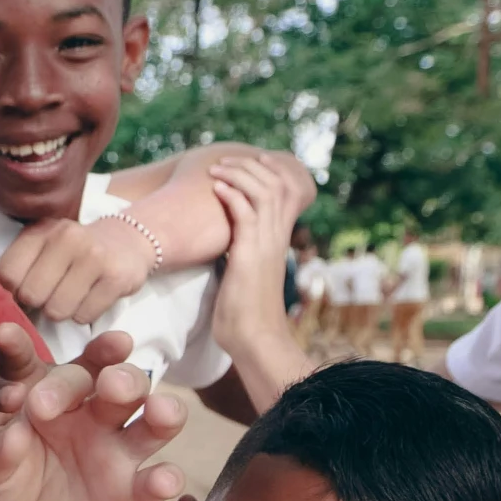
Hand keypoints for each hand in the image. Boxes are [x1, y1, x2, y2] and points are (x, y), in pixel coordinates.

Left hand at [0, 215, 158, 324]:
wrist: (128, 240)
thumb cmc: (72, 252)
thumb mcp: (42, 248)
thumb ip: (16, 268)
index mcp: (40, 231)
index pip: (6, 275)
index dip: (10, 293)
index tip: (22, 293)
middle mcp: (66, 237)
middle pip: (31, 296)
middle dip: (38, 304)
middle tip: (51, 295)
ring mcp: (94, 256)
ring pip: (57, 310)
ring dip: (62, 312)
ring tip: (71, 296)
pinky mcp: (116, 278)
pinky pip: (84, 316)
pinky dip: (84, 315)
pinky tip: (90, 298)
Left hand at [0, 329, 185, 500]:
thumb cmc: (0, 482)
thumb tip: (15, 434)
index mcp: (56, 397)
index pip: (71, 368)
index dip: (76, 350)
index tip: (60, 337)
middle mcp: (94, 415)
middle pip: (120, 384)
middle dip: (120, 378)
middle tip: (108, 383)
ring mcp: (117, 452)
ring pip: (153, 423)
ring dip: (164, 412)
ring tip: (159, 410)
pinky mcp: (132, 493)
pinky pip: (154, 482)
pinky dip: (164, 479)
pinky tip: (162, 480)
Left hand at [206, 154, 298, 355]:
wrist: (255, 339)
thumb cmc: (243, 315)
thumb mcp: (243, 275)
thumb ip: (241, 255)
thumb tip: (227, 247)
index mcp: (277, 240)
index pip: (284, 192)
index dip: (268, 172)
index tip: (246, 162)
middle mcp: (277, 237)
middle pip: (277, 183)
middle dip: (251, 166)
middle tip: (225, 161)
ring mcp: (266, 244)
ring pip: (264, 191)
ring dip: (239, 175)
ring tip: (217, 170)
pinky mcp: (251, 254)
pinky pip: (246, 212)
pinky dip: (232, 195)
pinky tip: (216, 188)